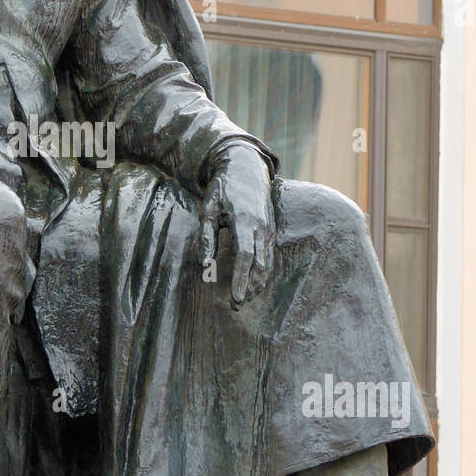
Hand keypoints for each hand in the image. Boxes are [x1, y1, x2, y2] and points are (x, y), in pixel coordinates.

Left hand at [200, 144, 274, 310]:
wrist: (246, 168)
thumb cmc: (223, 188)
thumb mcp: (208, 209)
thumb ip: (207, 236)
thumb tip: (204, 264)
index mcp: (245, 221)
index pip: (245, 257)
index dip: (241, 280)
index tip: (236, 299)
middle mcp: (261, 227)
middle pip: (259, 265)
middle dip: (250, 288)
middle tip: (236, 307)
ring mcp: (269, 229)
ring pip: (267, 263)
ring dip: (257, 284)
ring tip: (244, 300)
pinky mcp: (270, 230)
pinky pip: (268, 257)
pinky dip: (262, 273)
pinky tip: (253, 284)